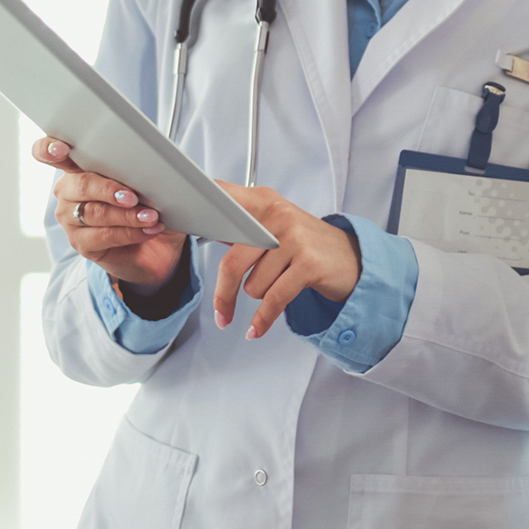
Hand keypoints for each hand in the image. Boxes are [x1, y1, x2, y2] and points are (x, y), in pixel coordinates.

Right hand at [33, 137, 186, 289]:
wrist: (160, 245)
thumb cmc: (147, 207)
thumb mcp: (145, 186)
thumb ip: (134, 173)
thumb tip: (143, 169)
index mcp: (78, 168)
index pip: (49, 153)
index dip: (49, 149)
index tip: (61, 149)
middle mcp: (69, 192)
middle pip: (82, 185)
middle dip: (109, 190)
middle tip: (134, 197)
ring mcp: (70, 219)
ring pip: (94, 213)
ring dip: (126, 215)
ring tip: (151, 216)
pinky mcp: (81, 243)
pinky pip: (104, 236)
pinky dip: (130, 233)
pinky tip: (148, 230)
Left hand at [213, 182, 363, 339]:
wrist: (355, 261)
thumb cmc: (308, 247)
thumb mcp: (275, 227)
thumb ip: (241, 227)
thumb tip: (202, 227)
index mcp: (263, 202)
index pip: (221, 199)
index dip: (199, 207)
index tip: (174, 215)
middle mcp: (278, 215)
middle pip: (233, 260)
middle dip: (225, 294)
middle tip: (222, 313)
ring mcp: (294, 238)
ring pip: (254, 284)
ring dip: (260, 296)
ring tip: (278, 289)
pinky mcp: (308, 264)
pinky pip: (273, 299)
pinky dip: (263, 320)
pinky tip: (256, 329)